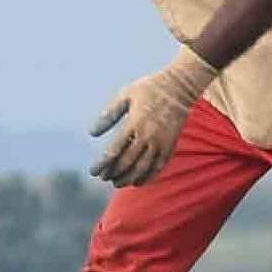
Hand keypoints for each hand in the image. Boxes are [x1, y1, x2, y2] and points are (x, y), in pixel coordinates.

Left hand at [85, 50, 221, 185]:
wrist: (179, 88)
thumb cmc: (148, 89)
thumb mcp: (125, 96)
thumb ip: (109, 115)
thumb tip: (92, 133)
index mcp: (134, 123)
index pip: (114, 151)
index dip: (103, 164)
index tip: (94, 172)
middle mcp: (147, 136)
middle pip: (127, 163)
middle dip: (114, 173)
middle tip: (104, 178)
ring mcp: (160, 143)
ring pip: (142, 168)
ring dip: (128, 179)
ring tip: (118, 183)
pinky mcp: (170, 146)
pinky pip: (158, 167)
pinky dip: (148, 177)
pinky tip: (138, 182)